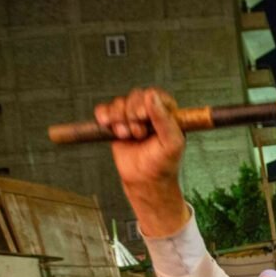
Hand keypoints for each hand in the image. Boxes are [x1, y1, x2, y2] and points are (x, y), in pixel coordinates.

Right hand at [94, 88, 187, 236]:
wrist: (145, 182)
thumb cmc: (162, 165)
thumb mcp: (171, 143)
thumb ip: (164, 119)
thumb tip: (152, 96)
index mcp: (167, 114)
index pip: (155, 94)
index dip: (146, 102)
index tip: (143, 116)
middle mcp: (150, 113)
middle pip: (134, 96)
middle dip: (132, 115)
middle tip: (138, 134)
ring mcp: (132, 118)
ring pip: (119, 103)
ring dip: (120, 119)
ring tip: (126, 136)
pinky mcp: (116, 125)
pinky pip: (104, 110)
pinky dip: (104, 115)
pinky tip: (108, 126)